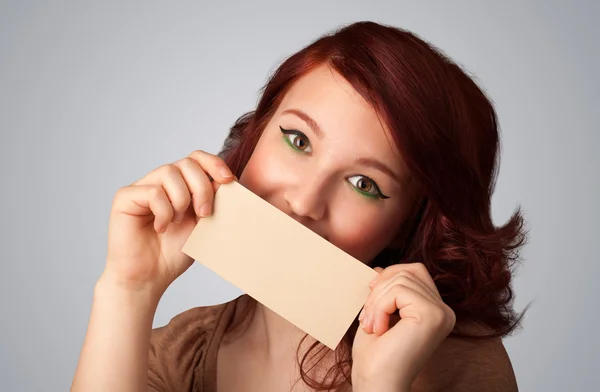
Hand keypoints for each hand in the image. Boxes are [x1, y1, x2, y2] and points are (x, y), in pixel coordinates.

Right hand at [102, 150, 234, 293]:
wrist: (149, 278)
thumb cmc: (173, 254)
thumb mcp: (202, 224)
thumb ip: (212, 200)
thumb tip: (225, 180)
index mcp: (180, 185)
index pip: (196, 158)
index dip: (214, 164)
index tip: (229, 181)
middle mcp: (160, 182)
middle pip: (186, 163)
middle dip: (202, 187)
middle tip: (204, 214)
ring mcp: (141, 187)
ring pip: (169, 172)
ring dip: (182, 199)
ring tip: (178, 222)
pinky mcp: (124, 197)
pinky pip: (152, 191)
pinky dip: (163, 211)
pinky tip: (160, 228)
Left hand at [352, 263, 455, 390]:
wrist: (376, 383)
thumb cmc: (375, 354)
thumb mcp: (380, 312)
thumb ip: (385, 290)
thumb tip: (380, 268)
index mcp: (435, 310)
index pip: (413, 272)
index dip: (387, 279)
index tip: (370, 303)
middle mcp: (444, 311)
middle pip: (409, 271)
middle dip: (380, 288)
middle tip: (366, 317)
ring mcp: (441, 313)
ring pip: (401, 279)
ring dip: (376, 301)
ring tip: (370, 326)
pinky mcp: (432, 315)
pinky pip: (399, 290)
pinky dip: (380, 306)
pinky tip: (378, 329)